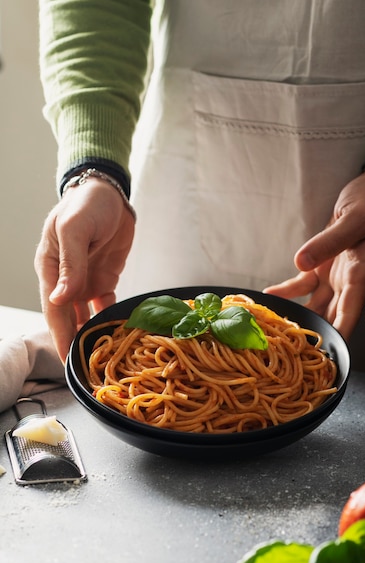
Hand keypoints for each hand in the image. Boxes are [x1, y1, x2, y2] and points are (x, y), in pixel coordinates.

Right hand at [34, 179, 134, 361]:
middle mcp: (65, 278)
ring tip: (99, 359)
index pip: (53, 308)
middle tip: (84, 368)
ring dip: (90, 334)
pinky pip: (105, 304)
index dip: (59, 333)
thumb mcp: (75, 229)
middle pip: (67, 317)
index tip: (66, 357)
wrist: (110, 193)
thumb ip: (70, 264)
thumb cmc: (87, 205)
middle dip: (74, 341)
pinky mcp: (104, 278)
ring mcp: (84, 280)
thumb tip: (60, 299)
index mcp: (50, 267)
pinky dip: (109, 318)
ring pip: (85, 314)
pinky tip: (115, 335)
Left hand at [264, 170, 364, 339]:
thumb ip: (329, 242)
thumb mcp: (354, 219)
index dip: (339, 334)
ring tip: (274, 328)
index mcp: (361, 273)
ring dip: (296, 316)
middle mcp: (348, 280)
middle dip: (314, 334)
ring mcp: (334, 275)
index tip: (328, 354)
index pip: (350, 312)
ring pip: (314, 305)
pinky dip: (286, 292)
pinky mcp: (322, 266)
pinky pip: (301, 285)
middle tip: (292, 350)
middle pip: (331, 315)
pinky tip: (269, 296)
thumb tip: (301, 262)